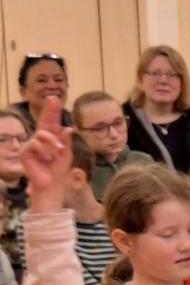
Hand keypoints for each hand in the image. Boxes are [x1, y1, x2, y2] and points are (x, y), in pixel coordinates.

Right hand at [20, 97, 74, 212]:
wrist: (52, 185)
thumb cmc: (58, 170)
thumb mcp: (66, 154)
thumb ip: (66, 141)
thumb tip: (69, 128)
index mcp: (51, 139)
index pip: (52, 122)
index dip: (53, 111)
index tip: (54, 98)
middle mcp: (40, 139)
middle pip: (45, 122)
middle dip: (50, 110)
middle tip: (53, 99)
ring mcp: (31, 145)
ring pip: (42, 134)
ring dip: (52, 143)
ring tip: (55, 154)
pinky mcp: (25, 152)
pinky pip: (35, 144)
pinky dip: (44, 151)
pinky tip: (45, 159)